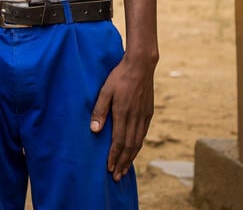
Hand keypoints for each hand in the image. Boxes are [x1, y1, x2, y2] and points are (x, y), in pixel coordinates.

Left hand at [90, 53, 155, 180]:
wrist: (141, 66)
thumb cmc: (119, 77)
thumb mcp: (105, 91)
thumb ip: (99, 110)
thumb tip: (94, 131)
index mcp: (124, 114)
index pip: (118, 141)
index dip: (114, 156)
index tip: (109, 169)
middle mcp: (136, 118)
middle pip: (129, 147)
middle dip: (123, 163)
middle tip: (117, 177)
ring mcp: (144, 116)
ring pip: (138, 143)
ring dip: (131, 158)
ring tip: (125, 169)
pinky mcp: (148, 113)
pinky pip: (143, 135)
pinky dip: (137, 146)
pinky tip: (133, 151)